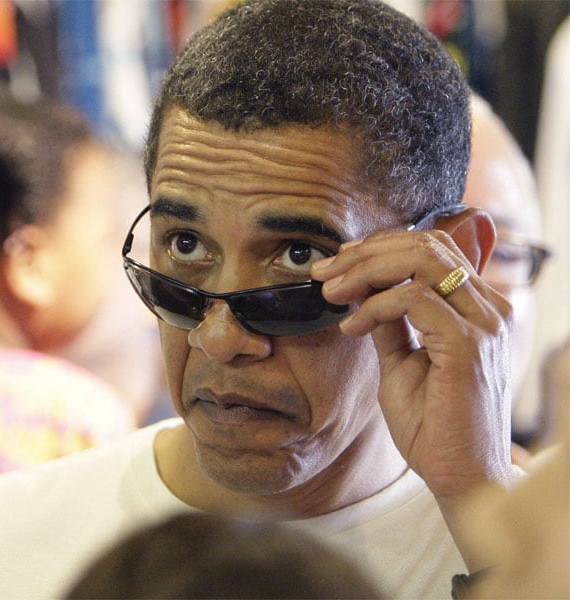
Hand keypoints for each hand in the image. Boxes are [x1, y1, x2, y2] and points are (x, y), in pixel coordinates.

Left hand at [311, 222, 515, 502]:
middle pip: (425, 244)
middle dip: (364, 252)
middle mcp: (487, 308)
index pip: (431, 248)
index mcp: (476, 308)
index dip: (379, 246)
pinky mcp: (468, 346)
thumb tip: (363, 291)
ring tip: (330, 291)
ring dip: (364, 271)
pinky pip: (414, 299)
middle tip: (323, 272)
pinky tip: (352, 327)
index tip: (338, 264)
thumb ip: (390, 323)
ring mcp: (482, 325)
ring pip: (421, 260)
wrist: (458, 475)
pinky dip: (374, 307)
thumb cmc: (432, 424)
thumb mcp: (400, 362)